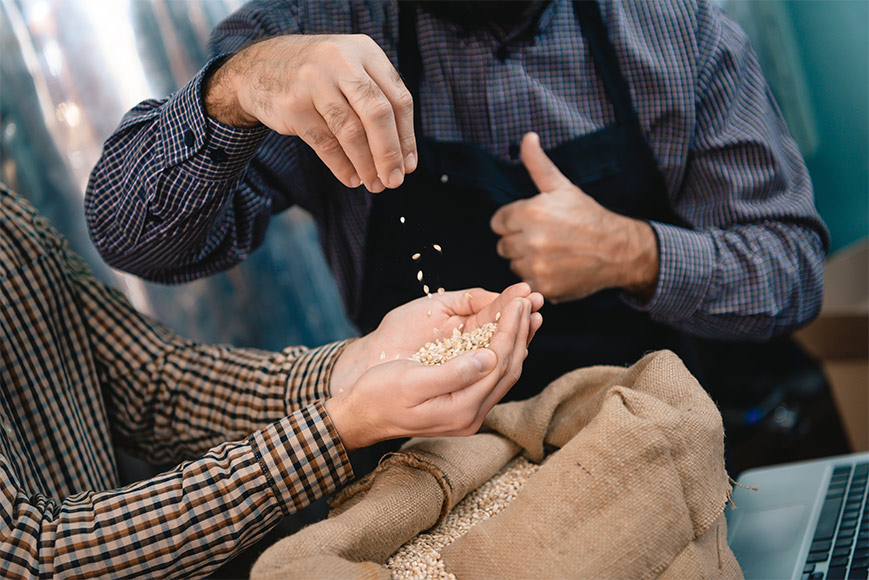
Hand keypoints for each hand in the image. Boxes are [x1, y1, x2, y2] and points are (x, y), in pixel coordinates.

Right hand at [204, 34, 415, 192]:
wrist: (259, 68)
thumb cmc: (319, 77)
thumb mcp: (352, 72)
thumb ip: (379, 102)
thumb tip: (404, 157)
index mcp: (364, 51)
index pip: (398, 98)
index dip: (406, 136)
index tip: (408, 164)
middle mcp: (341, 62)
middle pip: (377, 114)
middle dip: (389, 153)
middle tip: (395, 180)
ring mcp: (314, 83)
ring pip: (350, 132)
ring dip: (366, 164)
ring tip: (374, 184)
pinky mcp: (293, 106)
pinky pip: (325, 143)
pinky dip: (342, 166)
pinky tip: (352, 178)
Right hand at [325, 288, 541, 449]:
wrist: (360, 415)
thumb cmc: (378, 394)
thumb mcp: (410, 381)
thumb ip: (453, 373)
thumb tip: (490, 358)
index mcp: (460, 410)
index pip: (498, 364)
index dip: (510, 329)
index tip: (517, 301)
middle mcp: (471, 416)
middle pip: (508, 369)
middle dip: (520, 331)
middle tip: (528, 299)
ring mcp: (469, 414)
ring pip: (504, 373)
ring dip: (517, 341)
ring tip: (527, 312)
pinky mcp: (463, 406)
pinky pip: (492, 377)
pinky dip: (503, 352)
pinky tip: (507, 335)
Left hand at [490, 132, 659, 302]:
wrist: (618, 250)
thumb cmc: (586, 215)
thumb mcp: (561, 186)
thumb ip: (538, 163)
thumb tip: (527, 137)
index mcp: (530, 213)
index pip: (498, 222)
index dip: (514, 221)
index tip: (533, 222)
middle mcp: (531, 241)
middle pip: (503, 245)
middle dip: (519, 241)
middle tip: (545, 238)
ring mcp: (537, 266)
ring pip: (513, 265)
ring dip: (527, 261)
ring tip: (552, 253)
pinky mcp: (544, 287)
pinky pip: (526, 283)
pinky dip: (537, 278)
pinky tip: (555, 268)